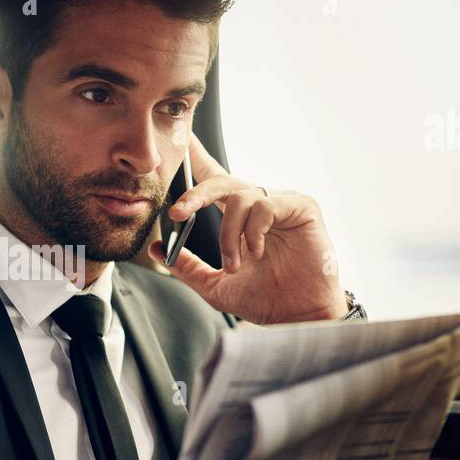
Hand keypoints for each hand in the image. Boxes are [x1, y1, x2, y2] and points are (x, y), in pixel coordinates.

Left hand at [148, 134, 346, 323]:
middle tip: (177, 214)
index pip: (214, 181)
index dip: (197, 160)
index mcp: (239, 218)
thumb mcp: (214, 285)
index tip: (181, 142)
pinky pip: (265, 206)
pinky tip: (257, 253)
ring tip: (234, 264)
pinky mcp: (302, 206)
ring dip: (228, 234)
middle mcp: (259, 205)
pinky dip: (253, 232)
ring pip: (240, 197)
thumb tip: (157, 248)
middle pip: (221, 181)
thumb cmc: (265, 299)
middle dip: (195, 195)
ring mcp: (281, 203)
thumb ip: (187, 266)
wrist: (298, 317)